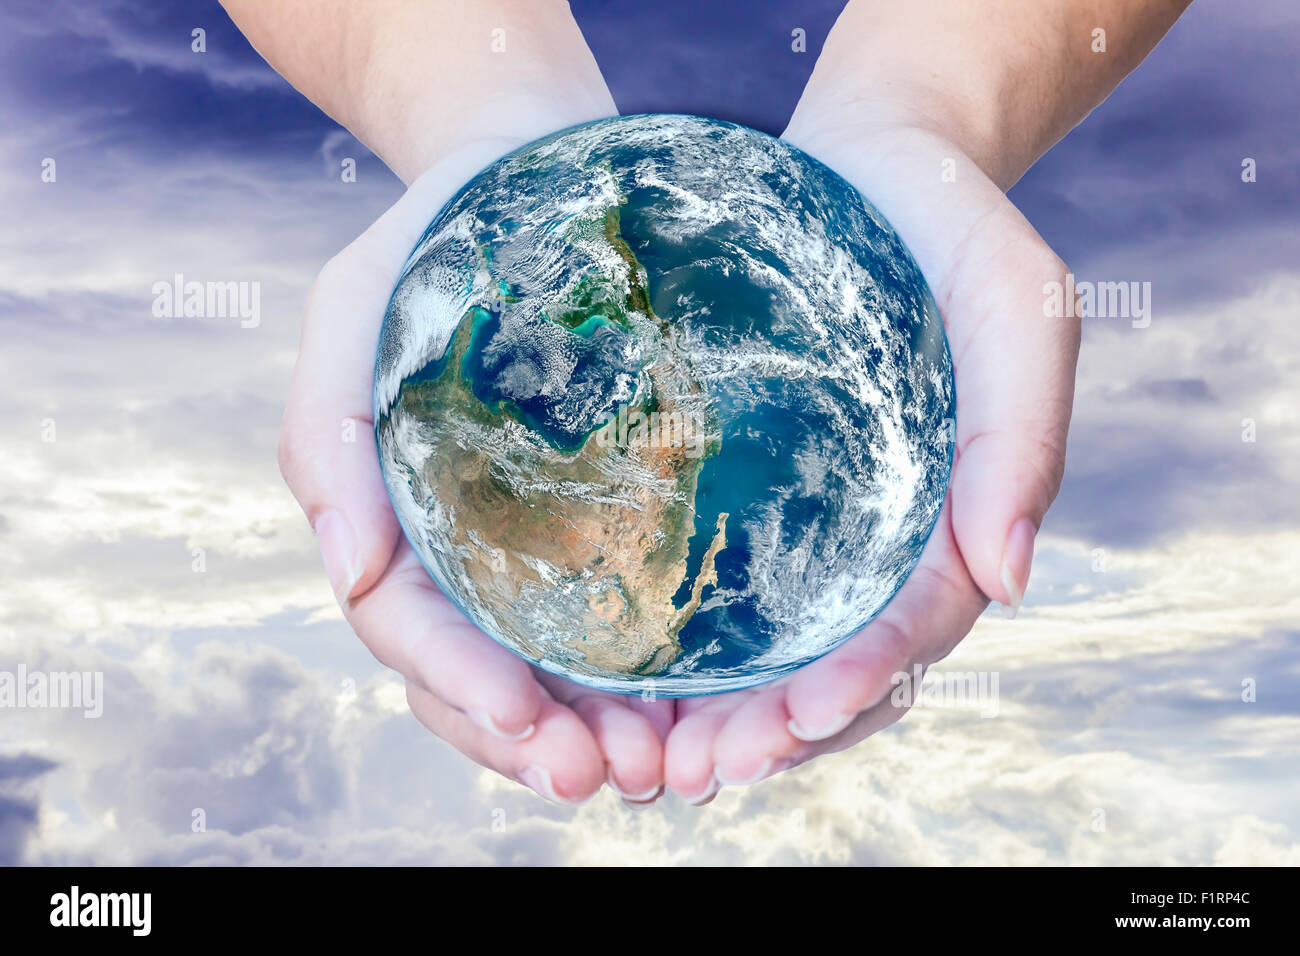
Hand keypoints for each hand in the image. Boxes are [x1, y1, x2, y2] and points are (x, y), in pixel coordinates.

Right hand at [279, 142, 672, 806]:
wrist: (527, 179)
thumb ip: (326, 430)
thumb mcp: (350, 310)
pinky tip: (699, 707)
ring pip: (554, 673)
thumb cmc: (431, 246)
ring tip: (667, 768)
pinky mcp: (603, 525)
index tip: (527, 722)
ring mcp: (532, 545)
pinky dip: (649, 680)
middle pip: (483, 680)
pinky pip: (619, 621)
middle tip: (614, 778)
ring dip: (601, 734)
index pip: (416, 632)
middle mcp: (462, 550)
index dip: (462, 688)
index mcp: (392, 518)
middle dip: (537, 741)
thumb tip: (346, 572)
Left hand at [660, 124, 1079, 802]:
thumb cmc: (951, 235)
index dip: (861, 680)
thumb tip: (1010, 584)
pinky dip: (679, 646)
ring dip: (720, 716)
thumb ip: (1023, 439)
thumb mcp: (1017, 313)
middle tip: (703, 771)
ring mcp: (808, 519)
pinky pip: (714, 585)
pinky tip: (622, 677)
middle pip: (835, 663)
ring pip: (770, 648)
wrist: (870, 165)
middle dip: (778, 730)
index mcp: (950, 516)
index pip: (913, 626)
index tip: (799, 717)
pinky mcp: (742, 488)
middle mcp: (877, 537)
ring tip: (654, 762)